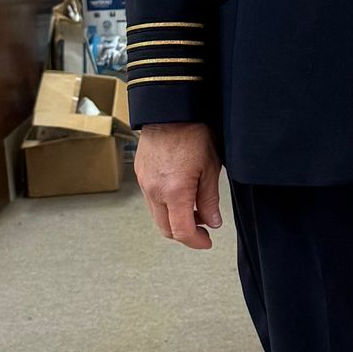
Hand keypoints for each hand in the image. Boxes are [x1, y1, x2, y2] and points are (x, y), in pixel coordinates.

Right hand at [135, 120, 223, 247]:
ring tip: (194, 207)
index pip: (181, 231)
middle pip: (165, 229)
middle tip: (202, 228)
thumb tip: (212, 223)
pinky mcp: (140, 174)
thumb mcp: (211, 168)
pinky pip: (151, 199)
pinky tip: (180, 194)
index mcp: (174, 192)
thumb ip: (210, 200)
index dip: (196, 242)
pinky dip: (165, 205)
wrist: (170, 109)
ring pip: (157, 215)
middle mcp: (154, 191)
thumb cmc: (193, 133)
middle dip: (185, 233)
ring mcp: (144, 183)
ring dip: (174, 219)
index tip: (207, 241)